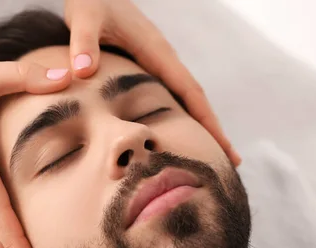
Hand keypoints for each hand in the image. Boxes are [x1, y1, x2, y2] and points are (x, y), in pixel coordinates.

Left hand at [64, 0, 241, 165]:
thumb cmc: (91, 0)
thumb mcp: (84, 16)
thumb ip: (83, 42)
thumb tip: (83, 71)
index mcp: (156, 50)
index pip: (189, 91)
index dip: (206, 120)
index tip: (222, 146)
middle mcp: (163, 57)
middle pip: (196, 99)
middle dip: (214, 129)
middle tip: (232, 162)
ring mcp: (157, 62)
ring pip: (186, 98)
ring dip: (201, 123)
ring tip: (213, 154)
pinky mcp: (147, 65)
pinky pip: (171, 94)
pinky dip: (183, 114)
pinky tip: (180, 132)